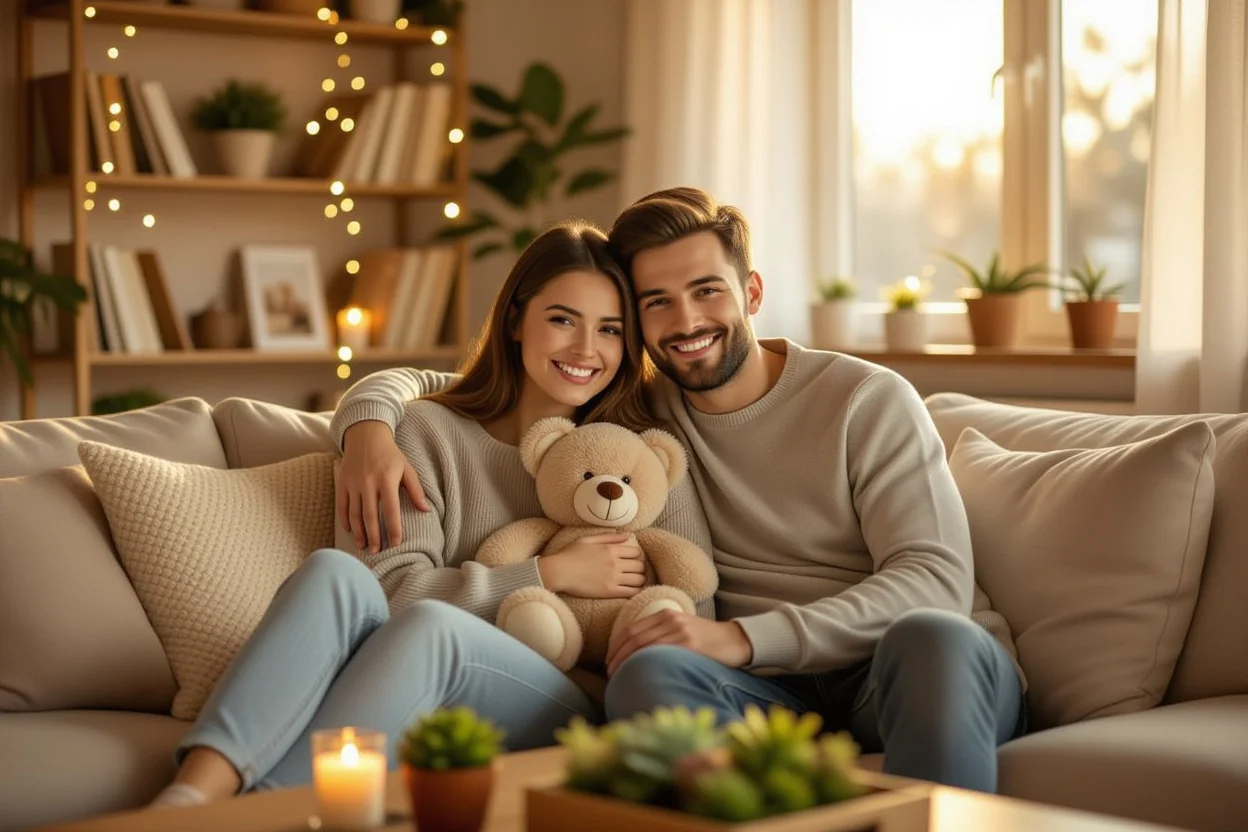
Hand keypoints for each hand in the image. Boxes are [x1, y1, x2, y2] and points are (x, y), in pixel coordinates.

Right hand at [338, 421, 427, 552]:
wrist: (366, 436)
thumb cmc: (391, 454)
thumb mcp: (407, 468)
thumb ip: (416, 490)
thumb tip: (426, 510)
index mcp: (387, 480)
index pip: (391, 509)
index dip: (393, 528)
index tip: (396, 543)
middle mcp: (368, 482)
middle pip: (370, 515)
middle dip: (374, 536)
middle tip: (377, 552)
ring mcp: (353, 483)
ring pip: (354, 513)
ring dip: (359, 532)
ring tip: (364, 546)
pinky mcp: (342, 482)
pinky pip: (342, 505)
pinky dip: (345, 520)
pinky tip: (350, 532)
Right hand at [537, 533, 645, 598]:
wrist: (558, 572)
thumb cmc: (570, 554)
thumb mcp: (588, 539)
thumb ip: (609, 537)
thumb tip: (627, 535)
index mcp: (611, 549)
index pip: (636, 552)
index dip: (636, 556)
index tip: (632, 559)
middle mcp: (615, 563)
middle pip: (640, 566)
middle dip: (639, 568)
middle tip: (634, 571)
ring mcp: (613, 578)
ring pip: (639, 579)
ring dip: (639, 579)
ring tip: (634, 581)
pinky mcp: (610, 591)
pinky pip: (632, 592)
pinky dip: (636, 591)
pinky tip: (632, 590)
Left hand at [606, 611, 752, 675]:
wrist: (735, 640)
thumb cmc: (706, 640)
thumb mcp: (681, 629)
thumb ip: (661, 634)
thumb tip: (636, 654)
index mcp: (666, 614)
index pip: (632, 629)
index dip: (616, 646)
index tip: (608, 661)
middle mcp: (671, 619)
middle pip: (634, 637)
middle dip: (617, 656)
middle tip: (608, 673)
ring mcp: (680, 631)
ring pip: (644, 645)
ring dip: (626, 662)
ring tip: (618, 677)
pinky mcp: (690, 644)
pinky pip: (661, 653)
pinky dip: (645, 662)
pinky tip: (639, 673)